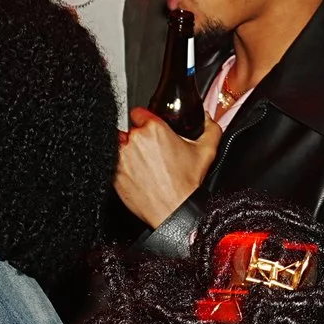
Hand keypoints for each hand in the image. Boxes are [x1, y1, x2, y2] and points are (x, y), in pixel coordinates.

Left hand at [114, 106, 222, 229]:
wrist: (173, 211)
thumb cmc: (186, 185)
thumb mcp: (206, 152)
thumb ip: (210, 128)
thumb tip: (208, 119)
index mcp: (155, 129)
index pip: (138, 112)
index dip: (144, 120)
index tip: (148, 129)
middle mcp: (135, 140)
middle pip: (130, 129)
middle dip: (139, 139)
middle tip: (152, 153)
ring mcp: (121, 156)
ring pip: (119, 145)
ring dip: (128, 151)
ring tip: (142, 164)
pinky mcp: (113, 172)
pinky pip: (113, 162)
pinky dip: (121, 166)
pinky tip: (136, 174)